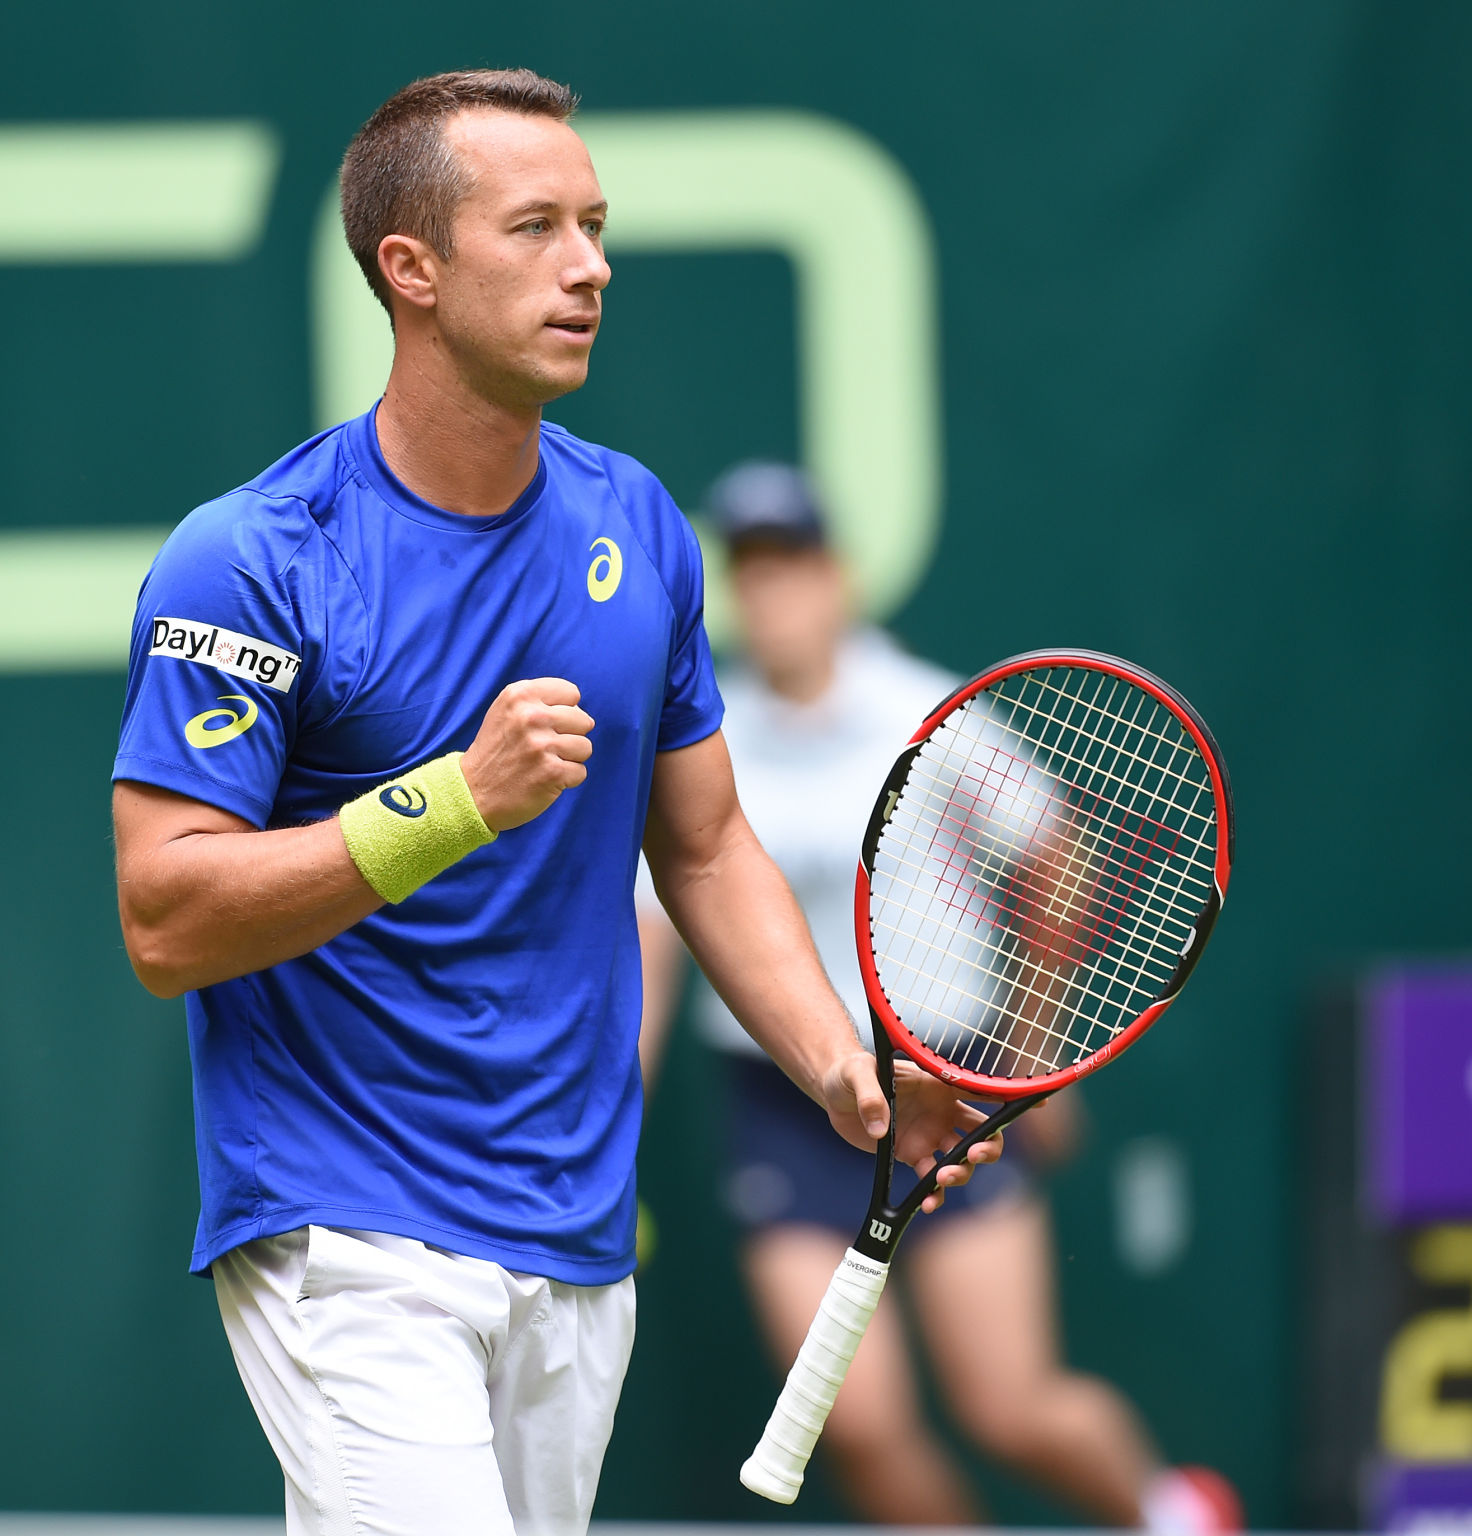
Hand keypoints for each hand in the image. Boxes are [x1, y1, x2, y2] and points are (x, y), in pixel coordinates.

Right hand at [460, 678, 593, 831]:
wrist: (472, 793)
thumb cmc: (496, 751)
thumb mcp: (506, 711)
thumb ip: (539, 700)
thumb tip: (580, 709)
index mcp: (520, 695)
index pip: (572, 693)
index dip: (564, 711)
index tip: (545, 726)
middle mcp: (530, 716)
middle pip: (583, 720)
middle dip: (569, 736)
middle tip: (543, 749)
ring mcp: (541, 745)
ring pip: (585, 747)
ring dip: (569, 759)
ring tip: (543, 764)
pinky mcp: (552, 773)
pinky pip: (580, 772)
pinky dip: (566, 780)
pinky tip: (544, 780)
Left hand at [820, 1050, 1002, 1213]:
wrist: (834, 1093)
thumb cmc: (850, 1072)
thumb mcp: (858, 1074)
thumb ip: (871, 1097)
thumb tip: (881, 1129)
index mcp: (939, 1084)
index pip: (982, 1088)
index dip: (1010, 1096)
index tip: (1040, 1102)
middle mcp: (942, 1112)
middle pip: (982, 1132)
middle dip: (988, 1147)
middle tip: (973, 1154)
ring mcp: (930, 1135)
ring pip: (961, 1160)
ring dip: (961, 1173)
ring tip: (941, 1179)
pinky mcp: (912, 1155)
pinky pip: (931, 1181)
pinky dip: (934, 1195)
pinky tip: (927, 1204)